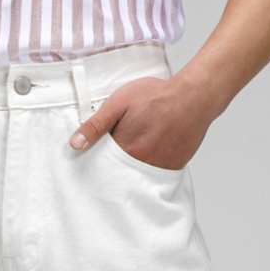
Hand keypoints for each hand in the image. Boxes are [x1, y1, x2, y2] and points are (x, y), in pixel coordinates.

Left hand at [69, 73, 214, 170]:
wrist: (194, 97)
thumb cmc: (157, 96)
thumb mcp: (119, 102)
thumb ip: (96, 124)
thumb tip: (75, 143)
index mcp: (124, 149)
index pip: (101, 163)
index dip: (97, 158)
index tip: (96, 154)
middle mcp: (140, 163)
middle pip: (119, 172)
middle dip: (113, 165)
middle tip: (118, 151)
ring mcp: (158, 167)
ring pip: (137, 174)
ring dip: (132, 166)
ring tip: (136, 149)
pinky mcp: (173, 167)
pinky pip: (156, 174)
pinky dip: (150, 167)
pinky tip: (151, 152)